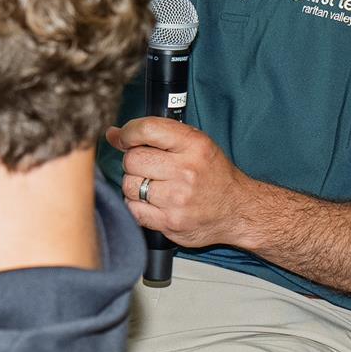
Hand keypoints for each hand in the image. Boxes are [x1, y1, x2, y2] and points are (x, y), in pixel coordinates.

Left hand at [110, 116, 259, 248]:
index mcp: (195, 145)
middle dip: (134, 161)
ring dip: (135, 185)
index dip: (128, 133)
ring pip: (129, 185)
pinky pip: (133, 209)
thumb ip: (158, 135)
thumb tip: (113, 134)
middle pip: (133, 159)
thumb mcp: (196, 144)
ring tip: (153, 185)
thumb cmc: (215, 174)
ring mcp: (178, 199)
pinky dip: (138, 205)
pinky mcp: (170, 222)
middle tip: (147, 166)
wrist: (237, 210)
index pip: (147, 129)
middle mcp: (187, 171)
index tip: (124, 138)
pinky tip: (153, 202)